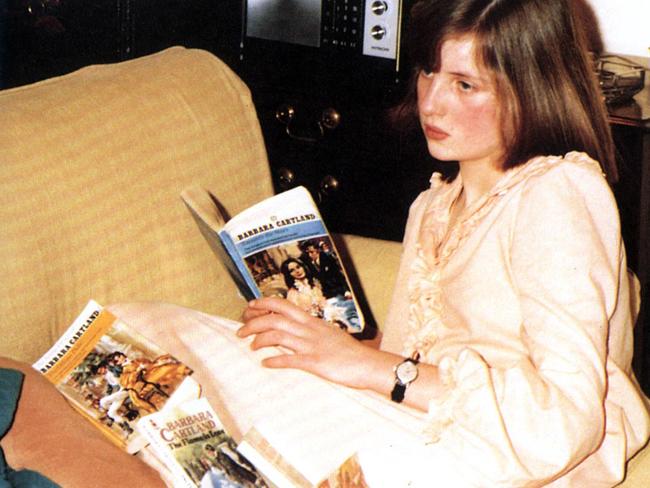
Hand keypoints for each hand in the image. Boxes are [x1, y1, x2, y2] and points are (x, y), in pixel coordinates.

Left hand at [239, 297, 382, 389]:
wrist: (367, 364)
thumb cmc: (348, 351)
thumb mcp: (327, 334)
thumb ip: (310, 330)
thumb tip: (294, 329)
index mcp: (312, 322)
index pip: (283, 305)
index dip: (264, 304)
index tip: (250, 307)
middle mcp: (309, 330)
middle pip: (275, 319)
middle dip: (253, 323)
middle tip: (241, 331)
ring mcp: (311, 346)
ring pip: (278, 336)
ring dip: (260, 340)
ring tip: (251, 346)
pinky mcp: (315, 362)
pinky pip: (290, 360)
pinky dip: (275, 361)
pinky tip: (266, 363)